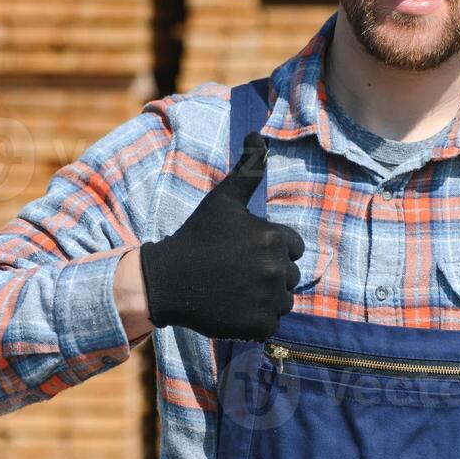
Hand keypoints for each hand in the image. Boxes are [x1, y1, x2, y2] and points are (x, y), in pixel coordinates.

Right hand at [138, 131, 304, 340]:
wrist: (167, 281)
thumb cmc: (196, 236)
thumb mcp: (223, 199)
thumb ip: (248, 168)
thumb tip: (259, 133)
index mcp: (274, 238)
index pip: (293, 246)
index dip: (270, 248)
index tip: (243, 251)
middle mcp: (277, 269)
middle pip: (289, 275)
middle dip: (268, 273)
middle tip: (235, 271)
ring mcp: (268, 300)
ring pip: (283, 300)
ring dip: (265, 297)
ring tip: (235, 289)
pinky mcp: (259, 325)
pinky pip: (271, 323)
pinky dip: (255, 319)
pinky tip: (232, 308)